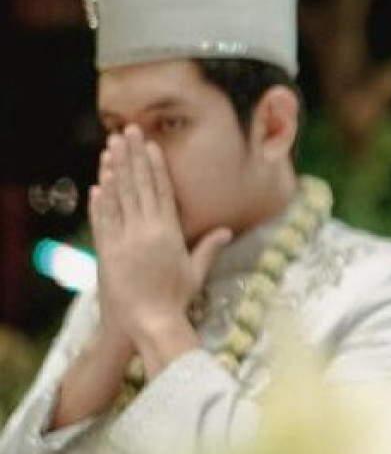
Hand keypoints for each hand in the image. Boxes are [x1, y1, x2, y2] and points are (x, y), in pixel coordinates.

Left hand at [89, 125, 230, 375]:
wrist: (146, 321)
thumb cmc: (176, 299)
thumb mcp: (197, 272)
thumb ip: (209, 248)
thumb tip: (228, 231)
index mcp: (168, 233)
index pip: (160, 191)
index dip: (154, 165)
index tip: (150, 145)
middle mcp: (144, 231)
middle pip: (137, 186)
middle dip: (131, 157)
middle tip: (127, 132)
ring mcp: (122, 240)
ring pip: (117, 197)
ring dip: (113, 171)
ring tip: (110, 148)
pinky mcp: (106, 251)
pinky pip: (102, 220)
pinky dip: (99, 201)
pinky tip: (99, 185)